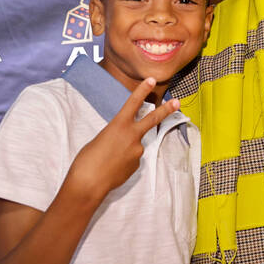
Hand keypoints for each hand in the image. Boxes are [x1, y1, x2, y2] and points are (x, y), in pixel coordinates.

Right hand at [69, 78, 179, 202]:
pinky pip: (132, 158)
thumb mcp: (101, 139)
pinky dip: (124, 160)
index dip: (142, 90)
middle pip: (152, 119)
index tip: (151, 79)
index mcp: (118, 125)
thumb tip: (126, 139)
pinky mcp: (137, 165)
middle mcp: (132, 136)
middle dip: (166, 109)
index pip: (133, 103)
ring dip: (125, 148)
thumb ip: (116, 134)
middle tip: (177, 102)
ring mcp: (137, 151)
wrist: (88, 184)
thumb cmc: (87, 160)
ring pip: (135, 144)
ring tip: (108, 158)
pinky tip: (112, 166)